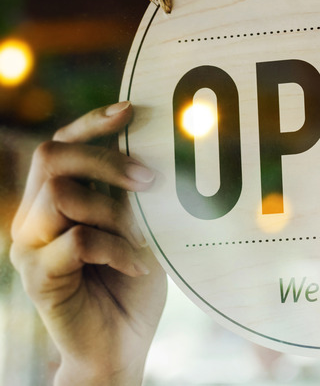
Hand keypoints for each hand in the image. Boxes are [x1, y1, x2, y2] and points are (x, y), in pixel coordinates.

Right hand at [10, 102, 166, 385]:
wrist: (121, 347)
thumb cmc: (133, 285)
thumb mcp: (138, 230)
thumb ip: (130, 196)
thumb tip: (151, 148)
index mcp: (55, 202)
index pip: (58, 145)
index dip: (90, 122)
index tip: (130, 109)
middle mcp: (34, 219)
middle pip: (51, 158)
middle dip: (105, 159)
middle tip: (150, 179)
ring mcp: (31, 248)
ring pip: (62, 196)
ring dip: (114, 212)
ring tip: (144, 240)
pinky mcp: (39, 278)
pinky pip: (77, 241)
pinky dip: (117, 249)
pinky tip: (138, 266)